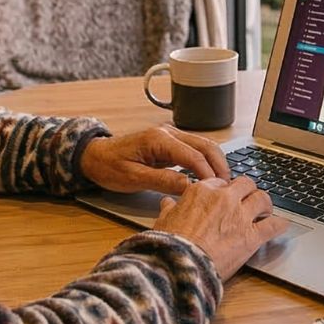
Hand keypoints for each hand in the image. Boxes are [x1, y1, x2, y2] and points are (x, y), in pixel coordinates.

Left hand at [80, 126, 230, 194]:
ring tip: (224, 184)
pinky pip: (194, 150)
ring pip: (203, 146)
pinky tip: (210, 178)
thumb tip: (188, 186)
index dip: (208, 173)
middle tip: (229, 187)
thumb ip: (161, 180)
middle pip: (205, 146)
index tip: (218, 190)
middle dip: (220, 165)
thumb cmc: (109, 166)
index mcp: (158, 139)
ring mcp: (170, 136)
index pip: (193, 155)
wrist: (94, 156)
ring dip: (215, 163)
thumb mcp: (132, 178)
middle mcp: (168, 133)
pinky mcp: (170, 143)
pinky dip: (206, 162)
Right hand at [152, 177, 290, 281]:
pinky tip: (282, 225)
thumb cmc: (170, 244)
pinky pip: (273, 225)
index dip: (224, 191)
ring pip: (262, 198)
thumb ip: (169, 209)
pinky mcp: (252, 236)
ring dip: (265, 204)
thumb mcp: (164, 220)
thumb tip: (167, 203)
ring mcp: (240, 216)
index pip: (220, 183)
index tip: (225, 198)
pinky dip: (280, 225)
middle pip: (245, 184)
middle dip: (247, 191)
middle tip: (248, 200)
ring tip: (265, 210)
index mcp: (202, 191)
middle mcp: (225, 199)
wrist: (180, 265)